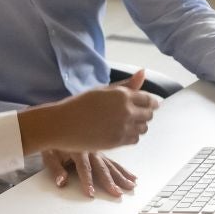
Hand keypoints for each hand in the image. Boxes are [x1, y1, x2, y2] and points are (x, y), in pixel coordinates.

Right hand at [17, 70, 157, 155]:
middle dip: (145, 115)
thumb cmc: (79, 104)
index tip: (151, 106)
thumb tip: (143, 72)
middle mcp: (126, 110)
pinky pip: (135, 139)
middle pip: (149, 115)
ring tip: (126, 125)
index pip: (148, 99)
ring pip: (143, 128)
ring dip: (138, 126)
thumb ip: (125, 85)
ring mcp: (123, 127)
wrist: (63, 124)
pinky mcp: (118, 141)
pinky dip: (131, 137)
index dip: (151, 103)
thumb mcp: (102, 90)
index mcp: (122, 94)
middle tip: (136, 116)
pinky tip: (121, 133)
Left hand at [42, 150, 136, 197]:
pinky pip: (114, 162)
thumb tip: (61, 182)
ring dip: (121, 176)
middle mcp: (91, 149)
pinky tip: (132, 177)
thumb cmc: (54, 142)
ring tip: (130, 186)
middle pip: (101, 167)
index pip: (83, 167)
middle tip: (116, 193)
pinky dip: (124, 170)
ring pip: (111, 165)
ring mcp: (98, 150)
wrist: (59, 125)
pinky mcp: (102, 152)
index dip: (87, 181)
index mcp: (78, 149)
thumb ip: (55, 169)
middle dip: (109, 181)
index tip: (90, 193)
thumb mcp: (49, 154)